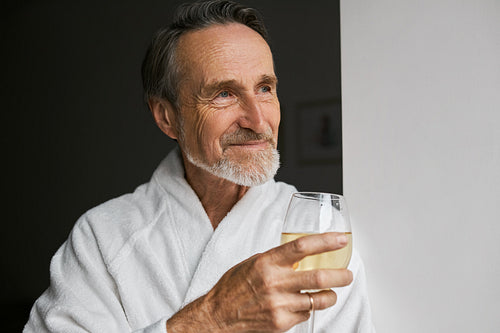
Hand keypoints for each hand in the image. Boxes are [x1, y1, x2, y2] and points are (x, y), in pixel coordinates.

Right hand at [166, 232, 352, 331]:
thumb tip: (300, 255)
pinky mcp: (281, 322)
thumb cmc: (233, 287)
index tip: (340, 240)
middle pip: (319, 276)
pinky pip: (306, 314)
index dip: (325, 242)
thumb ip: (277, 259)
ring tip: (331, 292)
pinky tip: (301, 305)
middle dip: (341, 275)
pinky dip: (308, 309)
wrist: (217, 316)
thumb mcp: (253, 263)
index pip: (302, 246)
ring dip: (330, 295)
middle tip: (347, 274)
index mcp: (267, 262)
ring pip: (318, 299)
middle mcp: (274, 282)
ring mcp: (279, 304)